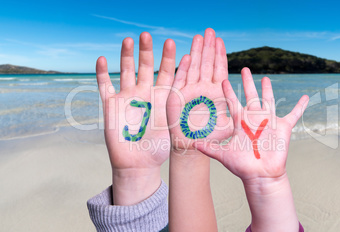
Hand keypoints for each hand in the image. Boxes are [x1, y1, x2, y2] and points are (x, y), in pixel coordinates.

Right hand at [96, 32, 175, 204]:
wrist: (139, 164)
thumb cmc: (159, 149)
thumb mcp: (174, 126)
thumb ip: (186, 111)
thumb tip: (204, 103)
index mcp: (162, 96)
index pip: (167, 73)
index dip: (168, 59)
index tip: (171, 43)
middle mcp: (145, 93)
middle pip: (145, 67)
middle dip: (146, 51)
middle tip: (147, 35)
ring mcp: (128, 97)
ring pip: (126, 71)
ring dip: (126, 56)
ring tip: (129, 40)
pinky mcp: (111, 106)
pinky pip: (105, 87)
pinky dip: (102, 74)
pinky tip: (102, 60)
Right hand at [167, 28, 231, 151]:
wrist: (190, 146)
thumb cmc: (209, 137)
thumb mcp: (229, 125)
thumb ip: (240, 116)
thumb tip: (258, 108)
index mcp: (216, 92)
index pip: (218, 69)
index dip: (219, 55)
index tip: (221, 41)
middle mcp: (202, 89)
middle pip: (206, 64)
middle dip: (208, 48)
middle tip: (210, 31)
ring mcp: (189, 92)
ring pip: (194, 68)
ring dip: (196, 53)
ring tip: (199, 37)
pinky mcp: (177, 98)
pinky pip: (180, 82)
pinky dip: (183, 70)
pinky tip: (187, 57)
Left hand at [194, 67, 307, 231]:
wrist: (260, 175)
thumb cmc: (242, 166)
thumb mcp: (224, 155)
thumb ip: (209, 148)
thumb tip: (192, 144)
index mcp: (240, 123)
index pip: (233, 103)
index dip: (228, 92)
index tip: (223, 80)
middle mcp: (254, 119)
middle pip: (250, 96)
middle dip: (248, 83)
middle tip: (245, 69)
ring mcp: (269, 122)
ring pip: (269, 101)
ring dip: (268, 90)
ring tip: (266, 78)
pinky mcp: (283, 127)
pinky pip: (294, 114)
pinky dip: (300, 106)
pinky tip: (306, 97)